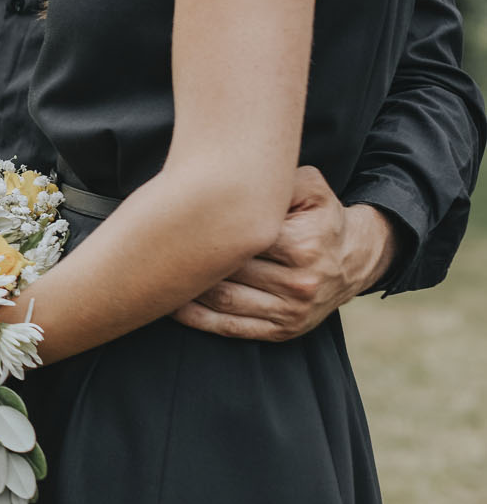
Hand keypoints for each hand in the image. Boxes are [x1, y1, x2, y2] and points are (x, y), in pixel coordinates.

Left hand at [173, 165, 396, 341]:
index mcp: (304, 245)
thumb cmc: (321, 217)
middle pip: (227, 270)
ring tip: (152, 273)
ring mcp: (291, 312)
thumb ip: (277, 179)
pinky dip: (196, 319)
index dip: (202, 229)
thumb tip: (233, 172)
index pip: (240, 238)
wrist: (354, 258)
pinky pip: (231, 327)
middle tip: (148, 246)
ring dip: (184, 289)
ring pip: (222, 301)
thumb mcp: (310, 189)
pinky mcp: (282, 331)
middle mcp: (299, 283)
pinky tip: (170, 305)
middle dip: (187, 258)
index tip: (169, 219)